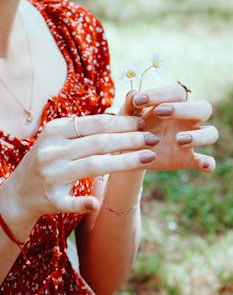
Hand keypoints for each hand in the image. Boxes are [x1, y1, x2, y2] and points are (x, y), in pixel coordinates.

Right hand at [5, 115, 158, 219]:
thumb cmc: (47, 160)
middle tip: (153, 138)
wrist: (19, 191)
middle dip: (130, 139)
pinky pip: (70, 201)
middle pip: (98, 142)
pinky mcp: (49, 199)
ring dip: (124, 162)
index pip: (95, 124)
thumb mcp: (59, 139)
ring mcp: (50, 175)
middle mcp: (52, 151)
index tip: (142, 123)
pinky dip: (83, 202)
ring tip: (149, 157)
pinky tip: (97, 202)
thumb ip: (84, 130)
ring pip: (93, 166)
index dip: (121, 123)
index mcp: (55, 131)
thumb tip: (120, 118)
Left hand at [120, 84, 218, 171]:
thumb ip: (128, 105)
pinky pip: (208, 161)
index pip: (177, 92)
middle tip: (160, 112)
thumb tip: (132, 94)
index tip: (139, 101)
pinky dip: (208, 163)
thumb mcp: (126, 117)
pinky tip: (202, 164)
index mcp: (172, 105)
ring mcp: (190, 141)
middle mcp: (186, 120)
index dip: (160, 94)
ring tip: (178, 140)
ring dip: (199, 136)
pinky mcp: (189, 160)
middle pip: (203, 108)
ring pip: (211, 133)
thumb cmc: (132, 128)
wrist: (130, 154)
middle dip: (184, 109)